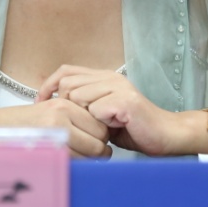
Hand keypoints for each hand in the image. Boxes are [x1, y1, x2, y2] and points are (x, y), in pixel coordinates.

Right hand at [5, 98, 111, 158]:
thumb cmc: (26, 126)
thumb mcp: (51, 113)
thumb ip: (76, 121)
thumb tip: (104, 140)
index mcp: (65, 105)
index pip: (100, 126)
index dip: (101, 139)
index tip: (95, 144)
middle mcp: (61, 115)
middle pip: (98, 141)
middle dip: (98, 152)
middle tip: (90, 155)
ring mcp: (54, 132)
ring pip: (90, 155)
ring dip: (88, 161)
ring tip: (76, 159)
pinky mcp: (47, 148)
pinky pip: (74, 162)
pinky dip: (75, 166)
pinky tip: (66, 163)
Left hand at [37, 65, 177, 155]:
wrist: (165, 134)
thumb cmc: (133, 128)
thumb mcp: (103, 114)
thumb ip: (84, 105)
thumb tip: (54, 107)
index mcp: (104, 77)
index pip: (65, 71)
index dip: (49, 86)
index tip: (42, 104)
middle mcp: (110, 77)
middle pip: (67, 85)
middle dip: (68, 108)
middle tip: (82, 123)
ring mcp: (118, 87)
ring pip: (79, 97)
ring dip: (86, 117)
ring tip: (102, 126)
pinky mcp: (125, 101)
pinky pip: (96, 110)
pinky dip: (100, 124)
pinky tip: (113, 128)